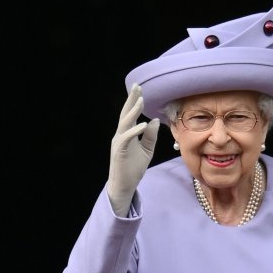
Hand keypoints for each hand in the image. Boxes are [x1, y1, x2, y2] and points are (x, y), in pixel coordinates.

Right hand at [107, 85, 158, 216]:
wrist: (125, 185)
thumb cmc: (134, 169)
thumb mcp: (147, 150)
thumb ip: (150, 136)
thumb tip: (154, 120)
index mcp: (127, 134)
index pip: (130, 115)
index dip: (134, 102)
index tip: (140, 89)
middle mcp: (121, 135)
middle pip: (125, 114)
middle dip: (131, 100)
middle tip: (137, 86)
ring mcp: (118, 143)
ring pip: (125, 123)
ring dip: (133, 111)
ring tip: (141, 100)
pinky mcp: (119, 152)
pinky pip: (126, 138)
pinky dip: (134, 131)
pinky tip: (142, 124)